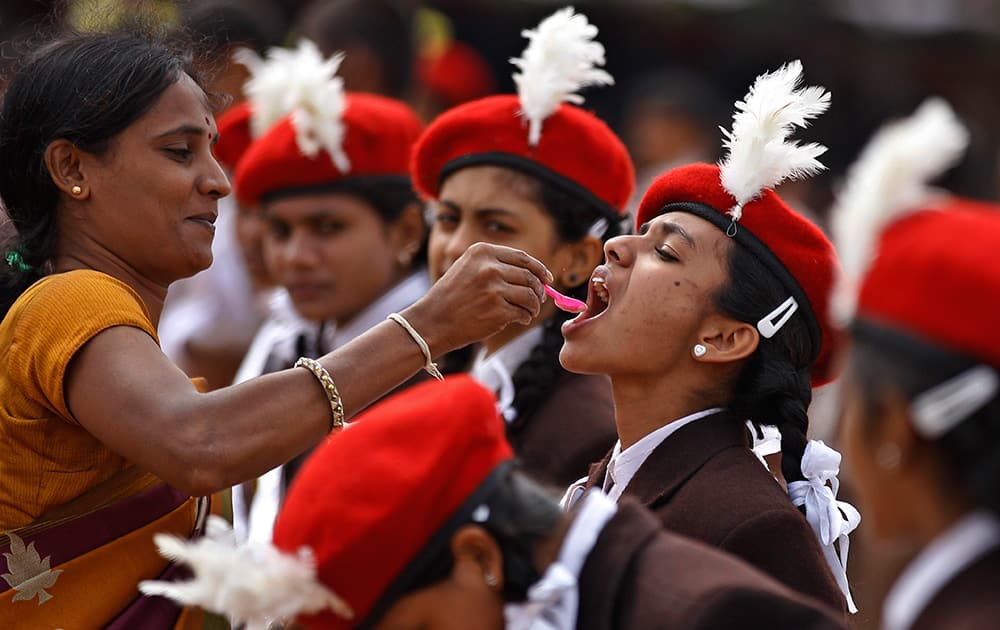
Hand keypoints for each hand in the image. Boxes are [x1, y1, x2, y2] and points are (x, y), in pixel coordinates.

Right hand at [403, 243, 551, 354]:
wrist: (432, 322)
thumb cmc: (450, 298)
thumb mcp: (467, 268)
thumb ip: (494, 265)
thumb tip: (532, 274)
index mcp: (482, 252)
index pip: (522, 258)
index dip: (539, 269)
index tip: (547, 279)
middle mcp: (489, 267)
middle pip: (529, 276)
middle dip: (539, 289)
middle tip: (539, 299)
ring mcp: (494, 289)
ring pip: (530, 295)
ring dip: (533, 305)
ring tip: (529, 312)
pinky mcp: (498, 310)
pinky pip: (523, 312)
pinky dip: (525, 317)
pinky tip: (520, 319)